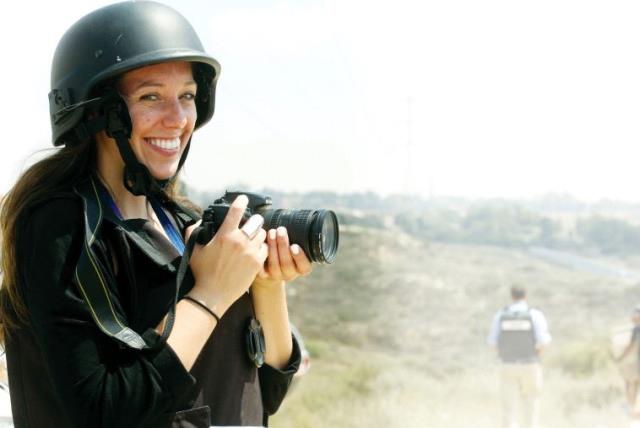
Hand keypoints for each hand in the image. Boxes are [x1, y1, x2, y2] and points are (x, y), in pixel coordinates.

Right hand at [188, 195, 267, 314]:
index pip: (236, 211)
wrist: (213, 295)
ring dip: (259, 233)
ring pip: (262, 234)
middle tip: (252, 222)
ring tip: (254, 236)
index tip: (243, 199)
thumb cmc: (202, 272)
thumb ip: (194, 231)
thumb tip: (200, 221)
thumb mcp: (194, 249)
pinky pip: (265, 248)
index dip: (241, 202)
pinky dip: (262, 247)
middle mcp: (239, 241)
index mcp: (224, 235)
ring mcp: (250, 252)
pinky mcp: (257, 263)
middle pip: (256, 221)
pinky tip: (256, 249)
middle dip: (254, 220)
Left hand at [253, 226, 312, 288]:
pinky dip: (260, 255)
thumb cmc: (285, 248)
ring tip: (271, 233)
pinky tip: (260, 243)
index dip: (300, 258)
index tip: (294, 246)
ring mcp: (276, 275)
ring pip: (274, 265)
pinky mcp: (264, 275)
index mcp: (300, 268)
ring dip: (272, 247)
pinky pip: (261, 268)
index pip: (304, 267)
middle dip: (283, 246)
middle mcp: (289, 274)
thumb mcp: (294, 243)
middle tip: (280, 230)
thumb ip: (296, 237)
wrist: (269, 262)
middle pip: (287, 264)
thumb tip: (296, 221)